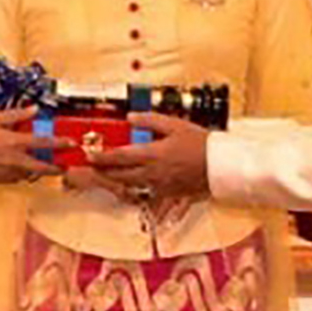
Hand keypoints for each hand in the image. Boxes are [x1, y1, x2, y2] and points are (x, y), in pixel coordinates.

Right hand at [0, 108, 58, 186]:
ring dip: (35, 169)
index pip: (44, 143)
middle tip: (63, 166)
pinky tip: (14, 165)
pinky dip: (19, 172)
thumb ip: (16, 114)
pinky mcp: (1, 181)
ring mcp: (8, 173)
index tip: (71, 143)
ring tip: (37, 163)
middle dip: (56, 167)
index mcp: (15, 142)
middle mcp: (15, 160)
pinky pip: (16, 178)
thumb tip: (34, 109)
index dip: (60, 143)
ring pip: (29, 173)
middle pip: (43, 167)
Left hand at [81, 111, 211, 207]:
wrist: (221, 166)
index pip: (120, 157)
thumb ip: (150, 120)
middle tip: (94, 167)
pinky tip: (133, 183)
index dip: (102, 157)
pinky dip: (136, 188)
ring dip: (117, 180)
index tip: (90, 155)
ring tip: (109, 174)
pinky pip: (146, 193)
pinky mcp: (168, 193)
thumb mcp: (175, 125)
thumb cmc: (201, 144)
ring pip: (131, 185)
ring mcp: (160, 185)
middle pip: (120, 175)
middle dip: (104, 172)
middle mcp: (153, 173)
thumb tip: (131, 117)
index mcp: (153, 154)